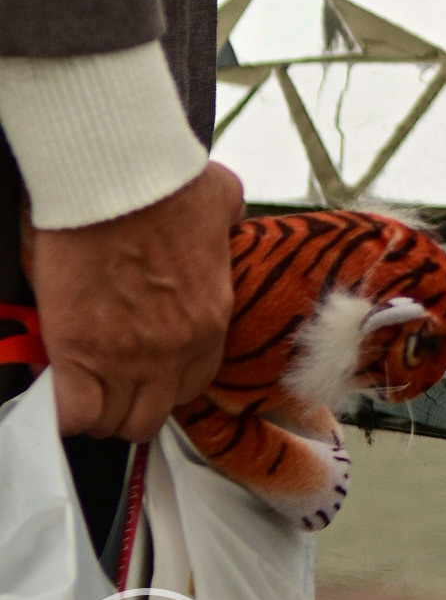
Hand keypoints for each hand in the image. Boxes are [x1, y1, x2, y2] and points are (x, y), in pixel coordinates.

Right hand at [24, 158, 243, 439]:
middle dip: (131, 404)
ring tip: (84, 384)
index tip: (147, 370)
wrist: (119, 178)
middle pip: (152, 415)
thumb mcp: (223, 201)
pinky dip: (65, 411)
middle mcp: (174, 349)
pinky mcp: (79, 352)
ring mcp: (127, 356)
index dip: (166, 382)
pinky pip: (73, 413)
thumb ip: (229, 220)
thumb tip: (226, 218)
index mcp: (210, 318)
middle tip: (111, 381)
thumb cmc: (167, 182)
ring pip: (113, 421)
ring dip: (98, 408)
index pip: (193, 385)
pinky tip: (62, 388)